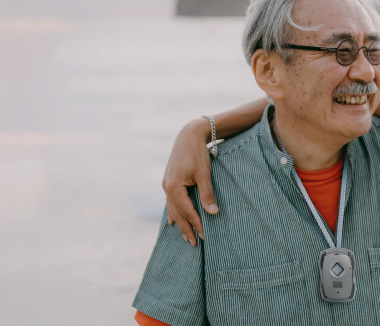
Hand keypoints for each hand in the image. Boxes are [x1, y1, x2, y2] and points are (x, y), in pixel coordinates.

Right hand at [161, 118, 218, 245]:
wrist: (189, 134)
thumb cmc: (197, 153)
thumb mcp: (204, 174)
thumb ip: (207, 194)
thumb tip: (213, 213)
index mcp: (173, 187)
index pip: (187, 211)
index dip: (196, 224)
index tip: (204, 237)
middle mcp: (167, 187)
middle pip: (177, 213)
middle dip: (186, 228)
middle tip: (194, 244)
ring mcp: (167, 184)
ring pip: (173, 208)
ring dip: (180, 223)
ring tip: (185, 236)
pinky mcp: (170, 180)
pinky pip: (171, 201)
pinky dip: (174, 212)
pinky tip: (173, 221)